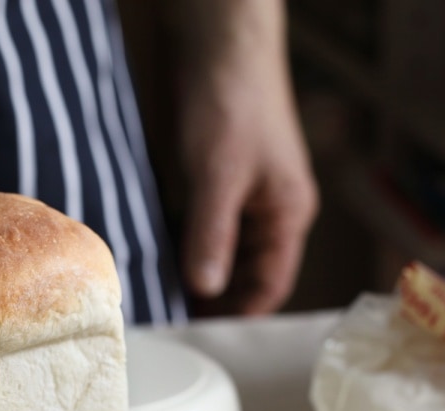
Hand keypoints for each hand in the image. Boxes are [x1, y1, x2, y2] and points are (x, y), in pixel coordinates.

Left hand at [170, 0, 318, 314]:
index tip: (202, 335)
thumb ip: (212, 234)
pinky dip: (185, 245)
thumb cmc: (233, 102)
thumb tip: (206, 288)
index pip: (270, 283)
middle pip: (247, 273)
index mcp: (288, 213)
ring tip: (160, 298)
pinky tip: (157, 259)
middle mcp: (271, 210)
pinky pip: (205, 226)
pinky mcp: (217, 180)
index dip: (240, 313)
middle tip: (172, 321)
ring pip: (223, 251)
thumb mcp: (218, 176)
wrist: (219, 41)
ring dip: (197, 274)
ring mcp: (245, 195)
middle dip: (215, 299)